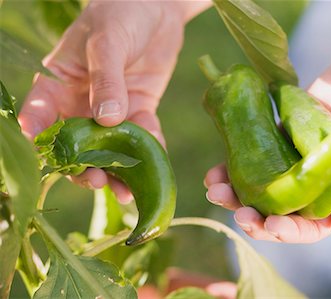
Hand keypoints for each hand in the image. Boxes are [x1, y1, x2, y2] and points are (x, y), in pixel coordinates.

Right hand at [18, 1, 209, 201]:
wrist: (159, 8)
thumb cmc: (122, 14)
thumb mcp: (108, 41)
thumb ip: (105, 79)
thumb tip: (106, 121)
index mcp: (60, 81)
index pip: (41, 111)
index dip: (39, 134)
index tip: (46, 152)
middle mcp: (82, 100)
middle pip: (76, 142)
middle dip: (84, 165)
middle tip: (95, 180)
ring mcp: (112, 108)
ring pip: (109, 146)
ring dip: (116, 169)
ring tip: (124, 191)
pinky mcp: (139, 108)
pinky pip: (142, 135)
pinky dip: (148, 149)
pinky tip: (154, 161)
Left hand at [204, 23, 330, 241]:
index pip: (311, 228)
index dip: (290, 231)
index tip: (272, 224)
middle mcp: (313, 188)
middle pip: (278, 214)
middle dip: (254, 217)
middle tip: (237, 212)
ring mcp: (293, 165)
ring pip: (258, 190)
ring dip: (234, 195)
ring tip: (215, 188)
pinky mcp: (278, 143)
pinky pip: (251, 159)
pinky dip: (231, 167)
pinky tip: (215, 171)